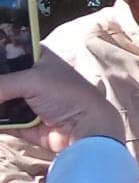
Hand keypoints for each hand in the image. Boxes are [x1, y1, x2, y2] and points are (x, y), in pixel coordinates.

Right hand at [0, 47, 124, 151]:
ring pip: (1, 101)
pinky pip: (4, 122)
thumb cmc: (66, 95)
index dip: (0, 55)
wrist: (87, 130)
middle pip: (3, 79)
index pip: (9, 52)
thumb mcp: (32, 80)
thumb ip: (1, 83)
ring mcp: (28, 102)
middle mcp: (32, 79)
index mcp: (39, 59)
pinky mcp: (25, 125)